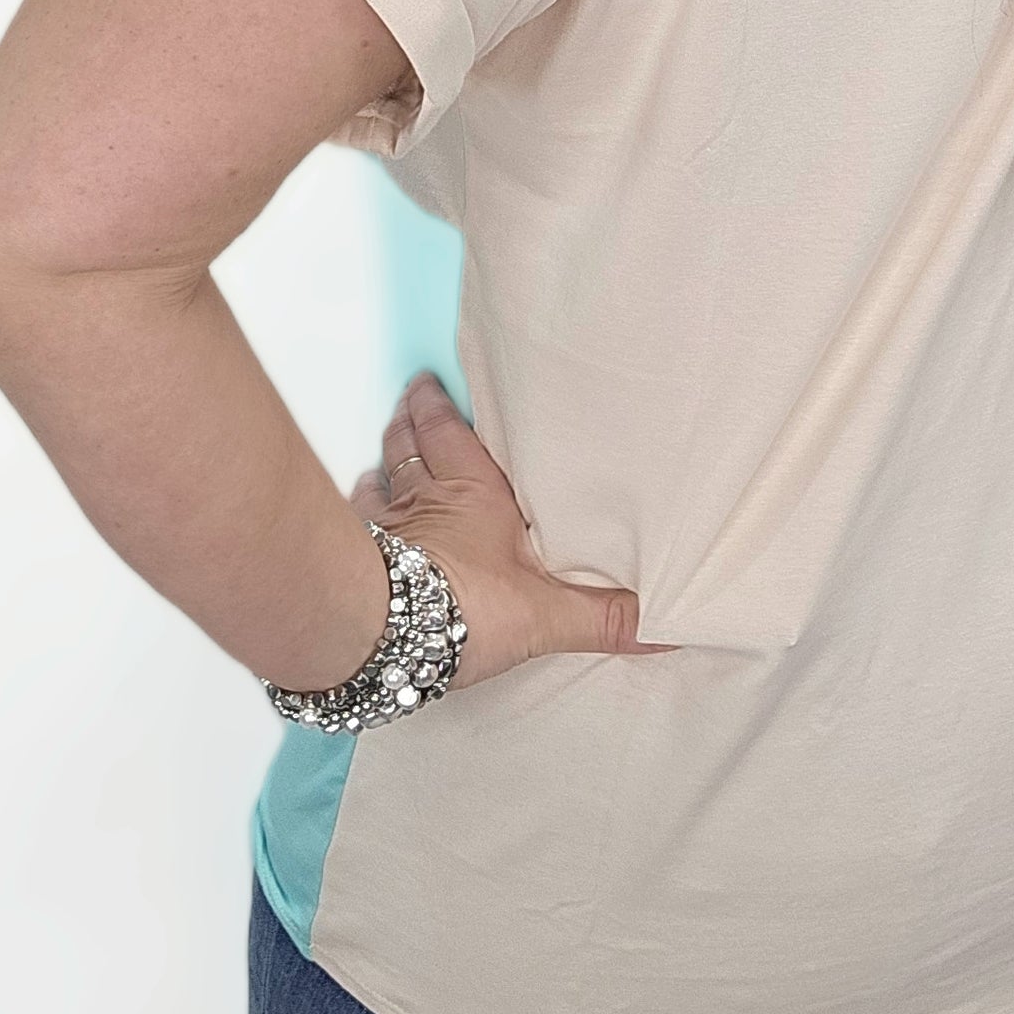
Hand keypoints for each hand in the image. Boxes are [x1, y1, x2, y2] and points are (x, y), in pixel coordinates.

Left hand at [350, 375, 668, 687]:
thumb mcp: (547, 616)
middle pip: (410, 444)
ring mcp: (384, 526)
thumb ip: (603, 619)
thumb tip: (663, 627)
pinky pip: (353, 520)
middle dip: (409, 418)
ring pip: (379, 476)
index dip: (438, 406)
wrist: (384, 632)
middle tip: (407, 395)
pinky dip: (354, 511)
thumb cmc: (463, 607)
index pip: (451, 435)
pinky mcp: (355, 558)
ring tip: (383, 448)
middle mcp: (425, 498)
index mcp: (474, 494)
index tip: (430, 381)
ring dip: (380, 460)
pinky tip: (351, 513)